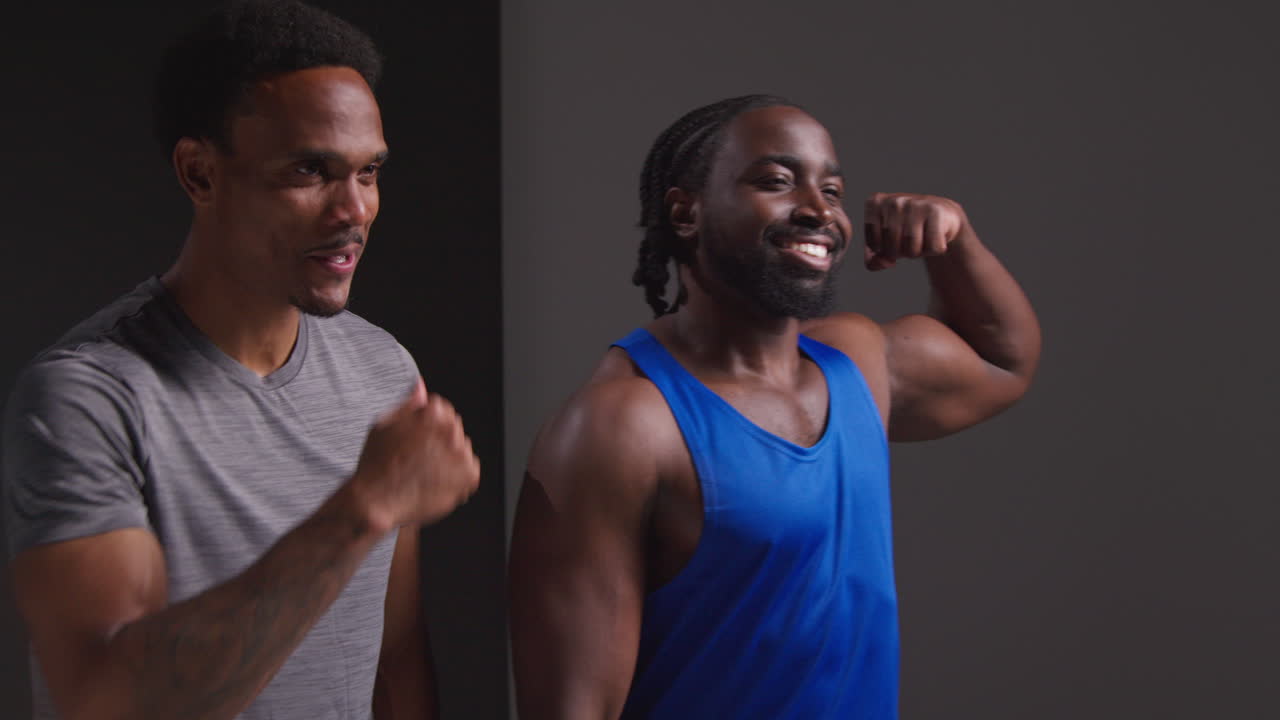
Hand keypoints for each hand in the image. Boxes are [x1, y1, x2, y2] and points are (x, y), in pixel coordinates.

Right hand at [349, 378, 480, 531]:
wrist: (376, 500)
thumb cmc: (376, 463)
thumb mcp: (384, 424)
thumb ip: (409, 404)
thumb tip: (421, 387)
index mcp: (432, 412)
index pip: (442, 410)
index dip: (427, 426)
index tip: (417, 439)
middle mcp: (451, 429)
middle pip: (454, 429)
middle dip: (439, 441)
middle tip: (418, 458)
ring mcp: (462, 453)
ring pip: (461, 450)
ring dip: (449, 459)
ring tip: (424, 472)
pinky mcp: (469, 475)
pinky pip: (469, 471)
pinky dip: (456, 478)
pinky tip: (435, 483)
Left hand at [863, 193, 967, 270]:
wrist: (942, 217)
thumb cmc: (907, 231)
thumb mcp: (884, 245)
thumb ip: (873, 261)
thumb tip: (884, 263)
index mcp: (875, 203)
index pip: (874, 245)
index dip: (885, 250)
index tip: (894, 237)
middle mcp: (893, 201)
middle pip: (892, 248)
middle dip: (902, 252)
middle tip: (910, 239)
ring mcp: (914, 203)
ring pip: (912, 249)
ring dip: (918, 252)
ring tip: (922, 237)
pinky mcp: (935, 210)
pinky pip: (932, 247)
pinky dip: (935, 249)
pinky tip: (935, 235)